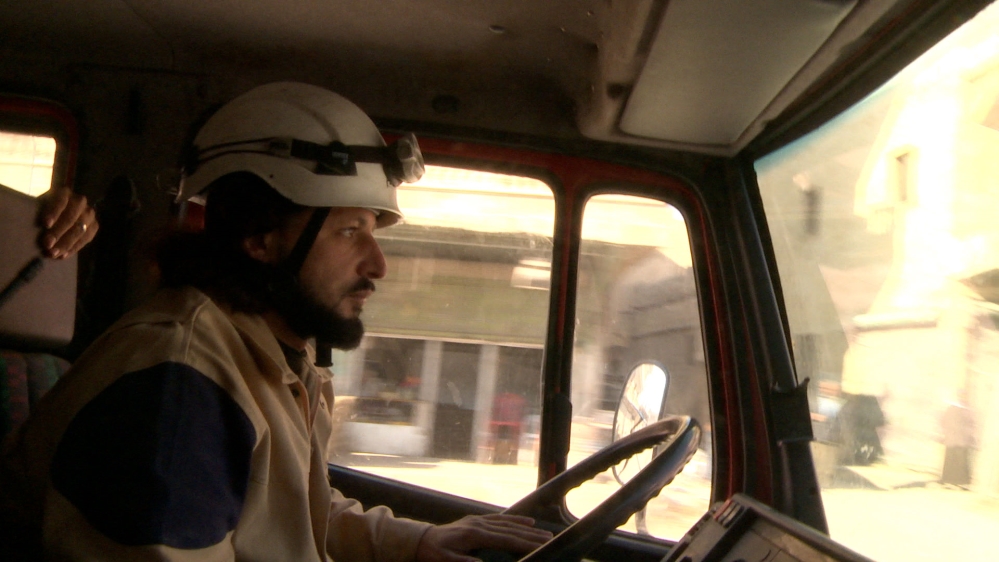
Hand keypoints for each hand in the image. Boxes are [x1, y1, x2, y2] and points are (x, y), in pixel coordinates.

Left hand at [37, 186, 97, 258]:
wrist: (60, 212)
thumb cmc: (45, 210)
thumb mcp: (41, 207)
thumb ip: (41, 214)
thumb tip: (39, 230)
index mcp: (65, 192)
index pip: (61, 201)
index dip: (54, 213)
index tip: (46, 225)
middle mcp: (80, 201)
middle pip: (71, 218)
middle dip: (58, 233)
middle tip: (47, 244)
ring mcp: (89, 213)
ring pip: (80, 230)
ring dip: (66, 243)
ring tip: (54, 253)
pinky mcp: (94, 225)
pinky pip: (87, 238)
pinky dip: (74, 248)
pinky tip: (64, 255)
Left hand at [416, 514, 552, 561]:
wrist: (422, 539)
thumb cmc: (435, 553)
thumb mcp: (446, 561)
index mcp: (474, 535)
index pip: (505, 539)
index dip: (524, 543)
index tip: (540, 546)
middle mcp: (479, 524)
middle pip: (510, 530)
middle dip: (532, 535)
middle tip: (550, 540)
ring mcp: (479, 520)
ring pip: (508, 523)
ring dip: (528, 528)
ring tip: (545, 533)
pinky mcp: (477, 520)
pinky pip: (500, 518)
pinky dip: (515, 520)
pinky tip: (527, 523)